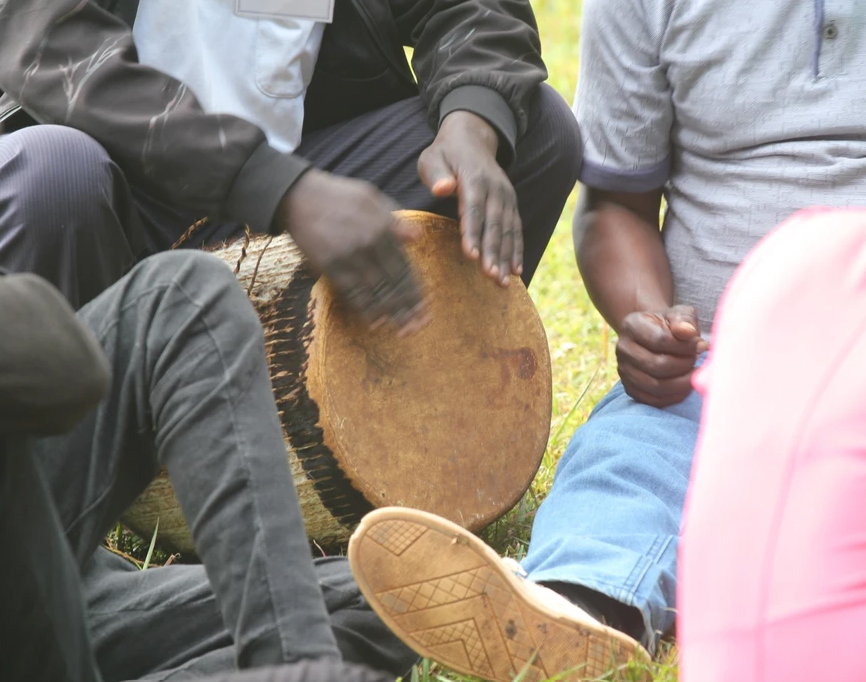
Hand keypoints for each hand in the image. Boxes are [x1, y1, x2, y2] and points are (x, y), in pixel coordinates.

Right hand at [278, 169, 429, 334]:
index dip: (416, 289)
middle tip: (420, 324)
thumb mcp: (371, 198)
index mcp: (382, 227)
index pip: (405, 265)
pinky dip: (367, 309)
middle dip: (409, 307)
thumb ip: (395, 220)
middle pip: (394, 282)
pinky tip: (377, 322)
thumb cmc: (338, 195)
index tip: (426, 305)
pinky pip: (352, 293)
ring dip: (392, 314)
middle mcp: (369, 244)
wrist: (298, 196)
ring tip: (404, 330)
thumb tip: (418, 237)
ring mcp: (349, 257)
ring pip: (376, 291)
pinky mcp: (329, 266)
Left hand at [418, 111, 521, 286]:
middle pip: (494, 224)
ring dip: (506, 257)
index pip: (473, 209)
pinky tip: (516, 271)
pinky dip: (517, 250)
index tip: (470, 255)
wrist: (473, 137)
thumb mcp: (432, 157)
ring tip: (503, 282)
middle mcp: (495, 189)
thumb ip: (437, 174)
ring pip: (507, 230)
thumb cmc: (445, 153)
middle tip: (491, 277)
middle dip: (493, 252)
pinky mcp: (511, 204)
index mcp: (474, 178)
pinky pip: (515, 230)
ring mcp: (506, 197)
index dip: (472, 233)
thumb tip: (443, 189)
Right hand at [616, 305, 708, 406]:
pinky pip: (654, 400)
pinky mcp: (630, 389)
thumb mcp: (680, 314)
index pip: (661, 340)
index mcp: (632, 325)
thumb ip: (685, 320)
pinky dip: (674, 396)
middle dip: (684, 364)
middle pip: (657, 365)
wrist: (653, 336)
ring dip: (682, 383)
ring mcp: (624, 371)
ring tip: (694, 372)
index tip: (700, 345)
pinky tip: (686, 385)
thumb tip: (689, 333)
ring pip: (656, 386)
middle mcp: (622, 348)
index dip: (685, 346)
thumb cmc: (670, 324)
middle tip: (696, 359)